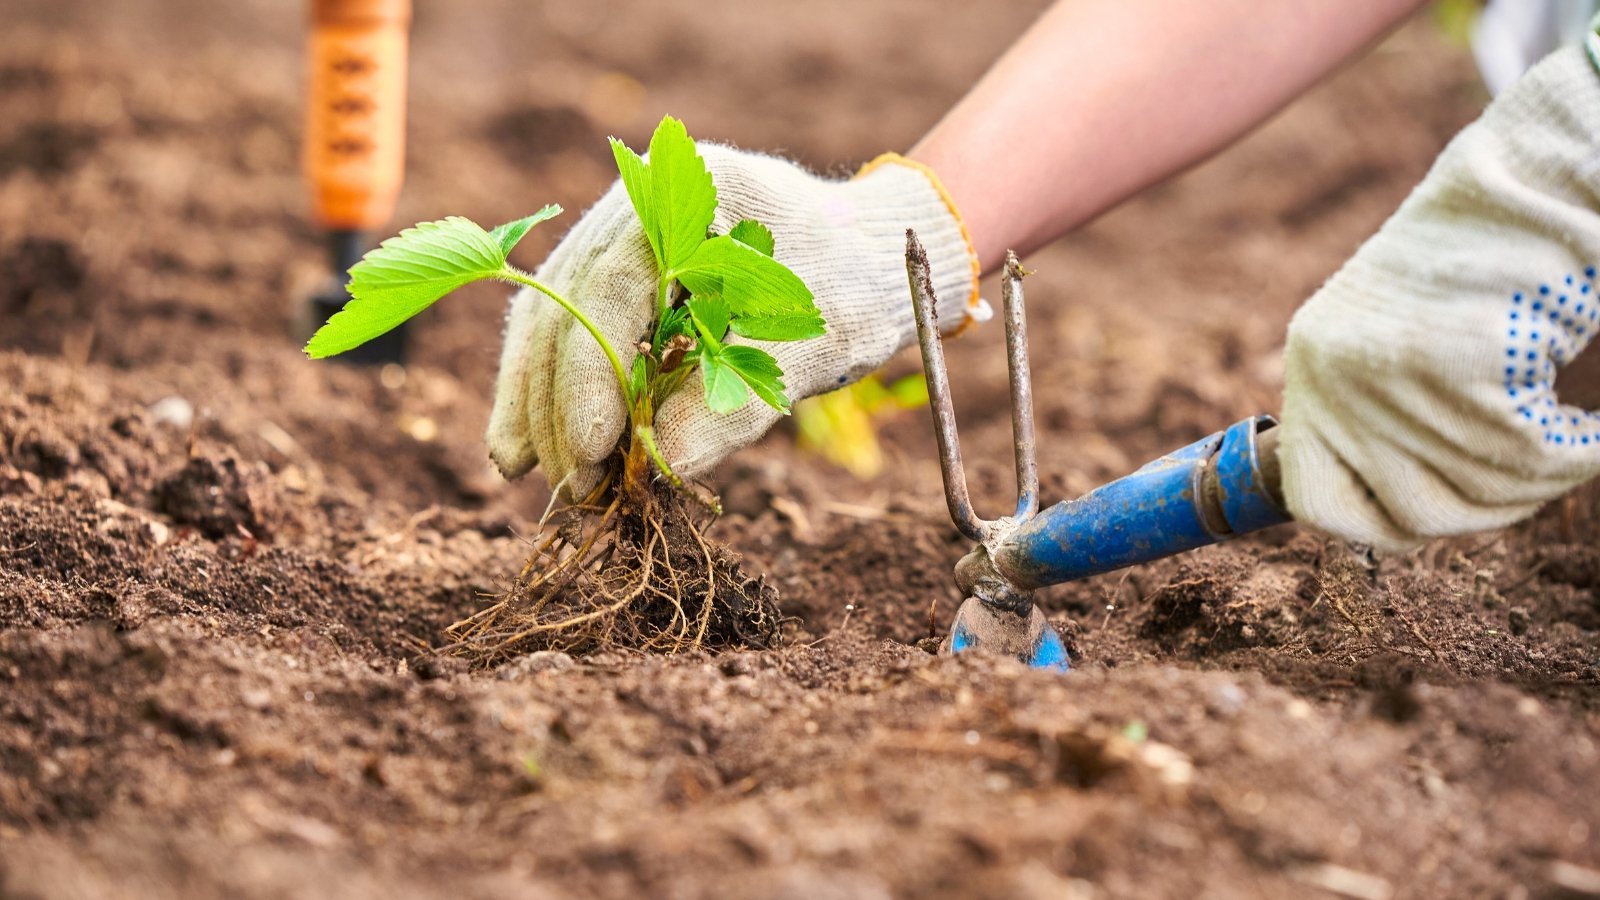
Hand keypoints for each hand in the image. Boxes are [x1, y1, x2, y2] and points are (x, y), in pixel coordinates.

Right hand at [486, 146, 980, 498]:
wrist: (871, 260)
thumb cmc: (854, 291)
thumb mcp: (811, 350)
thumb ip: (738, 402)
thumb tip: (663, 467)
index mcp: (694, 192)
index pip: (613, 287)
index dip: (590, 375)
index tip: (591, 449)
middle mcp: (640, 202)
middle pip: (566, 303)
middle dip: (558, 401)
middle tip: (568, 485)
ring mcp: (619, 232)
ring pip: (551, 318)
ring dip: (538, 400)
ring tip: (531, 475)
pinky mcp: (615, 273)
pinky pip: (567, 329)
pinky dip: (549, 388)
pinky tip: (527, 444)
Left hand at [1279, 45, 1599, 550]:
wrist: (1544, 175)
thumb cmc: (1494, 257)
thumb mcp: (1407, 337)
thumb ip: (1393, 417)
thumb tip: (1412, 518)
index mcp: (1315, 362)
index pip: (1313, 501)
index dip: (1380, 526)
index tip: (1436, 518)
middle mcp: (1335, 372)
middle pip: (1411, 515)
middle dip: (1488, 506)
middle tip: (1537, 470)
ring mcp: (1392, 371)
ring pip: (1478, 490)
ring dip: (1542, 477)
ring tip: (1574, 434)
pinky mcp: (1461, 365)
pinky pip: (1531, 458)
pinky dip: (1579, 452)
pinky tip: (1594, 428)